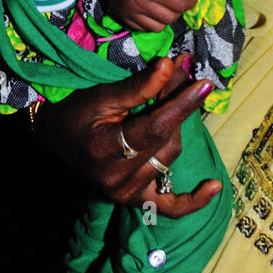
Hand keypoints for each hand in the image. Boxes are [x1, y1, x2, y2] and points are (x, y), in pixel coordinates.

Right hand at [33, 55, 221, 215]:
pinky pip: (170, 207)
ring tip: (174, 101)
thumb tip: (171, 66)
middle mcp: (117, 179)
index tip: (204, 83)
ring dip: (176, 129)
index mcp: (105, 150)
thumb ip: (139, 86)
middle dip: (178, 107)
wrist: (56, 138)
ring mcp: (126, 194)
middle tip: (182, 76)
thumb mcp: (103, 95)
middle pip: (166, 140)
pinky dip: (194, 200)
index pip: (155, 127)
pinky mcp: (134, 201)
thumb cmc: (77, 113)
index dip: (181, 104)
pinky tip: (215, 187)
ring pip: (170, 156)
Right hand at [99, 0, 198, 30]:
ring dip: (166, 16)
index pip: (182, 5)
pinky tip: (151, 6)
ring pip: (158, 27)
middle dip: (179, 7)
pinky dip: (152, 21)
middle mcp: (139, 3)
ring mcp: (128, 12)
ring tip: (163, 0)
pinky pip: (143, 29)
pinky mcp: (121, 16)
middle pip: (171, 18)